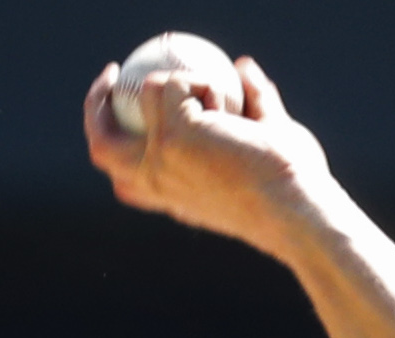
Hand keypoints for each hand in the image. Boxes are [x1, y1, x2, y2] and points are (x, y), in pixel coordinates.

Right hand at [82, 54, 330, 257]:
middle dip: (95, 105)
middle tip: (113, 75)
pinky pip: (175, 83)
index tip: (134, 118)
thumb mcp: (271, 146)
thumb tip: (244, 67)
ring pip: (143, 92)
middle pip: (101, 147)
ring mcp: (160, 158)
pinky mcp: (173, 135)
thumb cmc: (295, 190)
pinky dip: (205, 82)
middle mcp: (157, 183)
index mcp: (174, 197)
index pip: (129, 180)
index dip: (120, 146)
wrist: (299, 213)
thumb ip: (258, 105)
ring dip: (186, 81)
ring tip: (218, 89)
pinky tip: (234, 104)